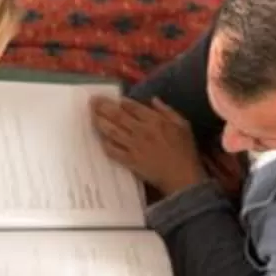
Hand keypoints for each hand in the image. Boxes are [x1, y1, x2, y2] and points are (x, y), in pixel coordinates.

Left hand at [89, 95, 206, 198]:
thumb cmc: (185, 150)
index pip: (132, 106)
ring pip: (112, 131)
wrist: (182, 176)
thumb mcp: (182, 124)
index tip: (113, 98)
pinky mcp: (130, 161)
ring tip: (90, 116)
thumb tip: (153, 99)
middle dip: (103, 107)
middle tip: (92, 101)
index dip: (120, 101)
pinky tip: (100, 139)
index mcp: (154, 120)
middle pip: (117, 116)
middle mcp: (141, 131)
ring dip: (99, 122)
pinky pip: (113, 151)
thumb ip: (167, 110)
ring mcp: (133, 146)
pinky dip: (105, 144)